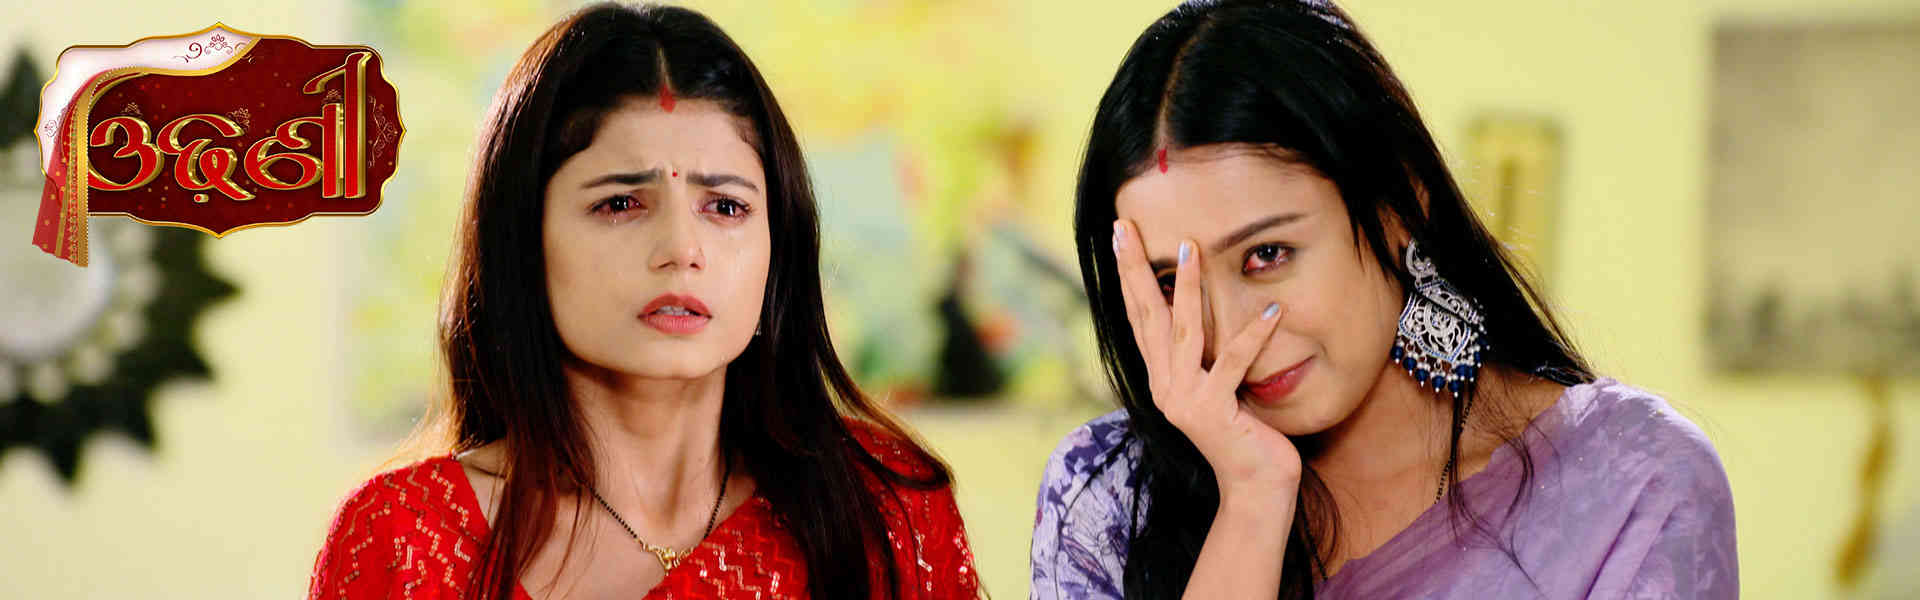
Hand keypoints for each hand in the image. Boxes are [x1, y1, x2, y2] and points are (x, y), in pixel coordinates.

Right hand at [1111, 219, 1301, 501]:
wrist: (1255, 487)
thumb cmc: (1242, 435)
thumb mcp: (1215, 389)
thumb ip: (1203, 359)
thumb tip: (1200, 315)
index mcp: (1162, 379)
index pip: (1140, 318)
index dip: (1129, 277)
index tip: (1120, 238)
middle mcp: (1165, 386)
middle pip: (1146, 317)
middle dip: (1136, 271)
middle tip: (1126, 229)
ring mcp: (1186, 399)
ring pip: (1183, 332)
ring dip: (1186, 288)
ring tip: (1192, 249)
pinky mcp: (1214, 411)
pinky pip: (1233, 363)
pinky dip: (1252, 335)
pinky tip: (1271, 311)